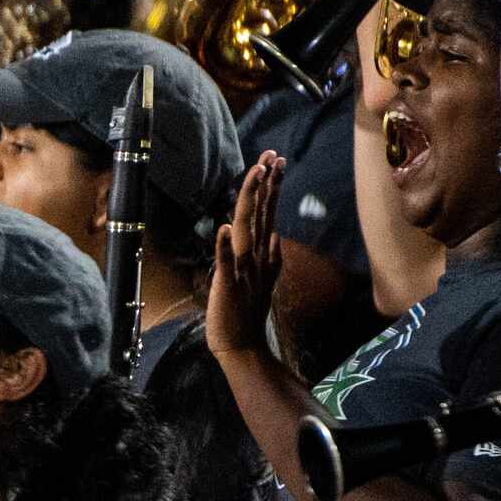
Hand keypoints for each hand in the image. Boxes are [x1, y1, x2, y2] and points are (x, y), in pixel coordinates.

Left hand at [206, 153, 284, 361]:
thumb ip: (269, 255)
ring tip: (255, 176)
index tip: (275, 160)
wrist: (242, 345)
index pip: (267, 213)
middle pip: (261, 214)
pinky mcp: (228, 285)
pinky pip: (225, 263)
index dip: (270, 187)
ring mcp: (243, 270)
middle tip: (272, 156)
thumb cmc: (246, 311)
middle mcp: (256, 257)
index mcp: (262, 254)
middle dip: (266, 184)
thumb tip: (275, 233)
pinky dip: (225, 246)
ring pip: (247, 230)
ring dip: (250, 203)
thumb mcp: (261, 279)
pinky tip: (224, 228)